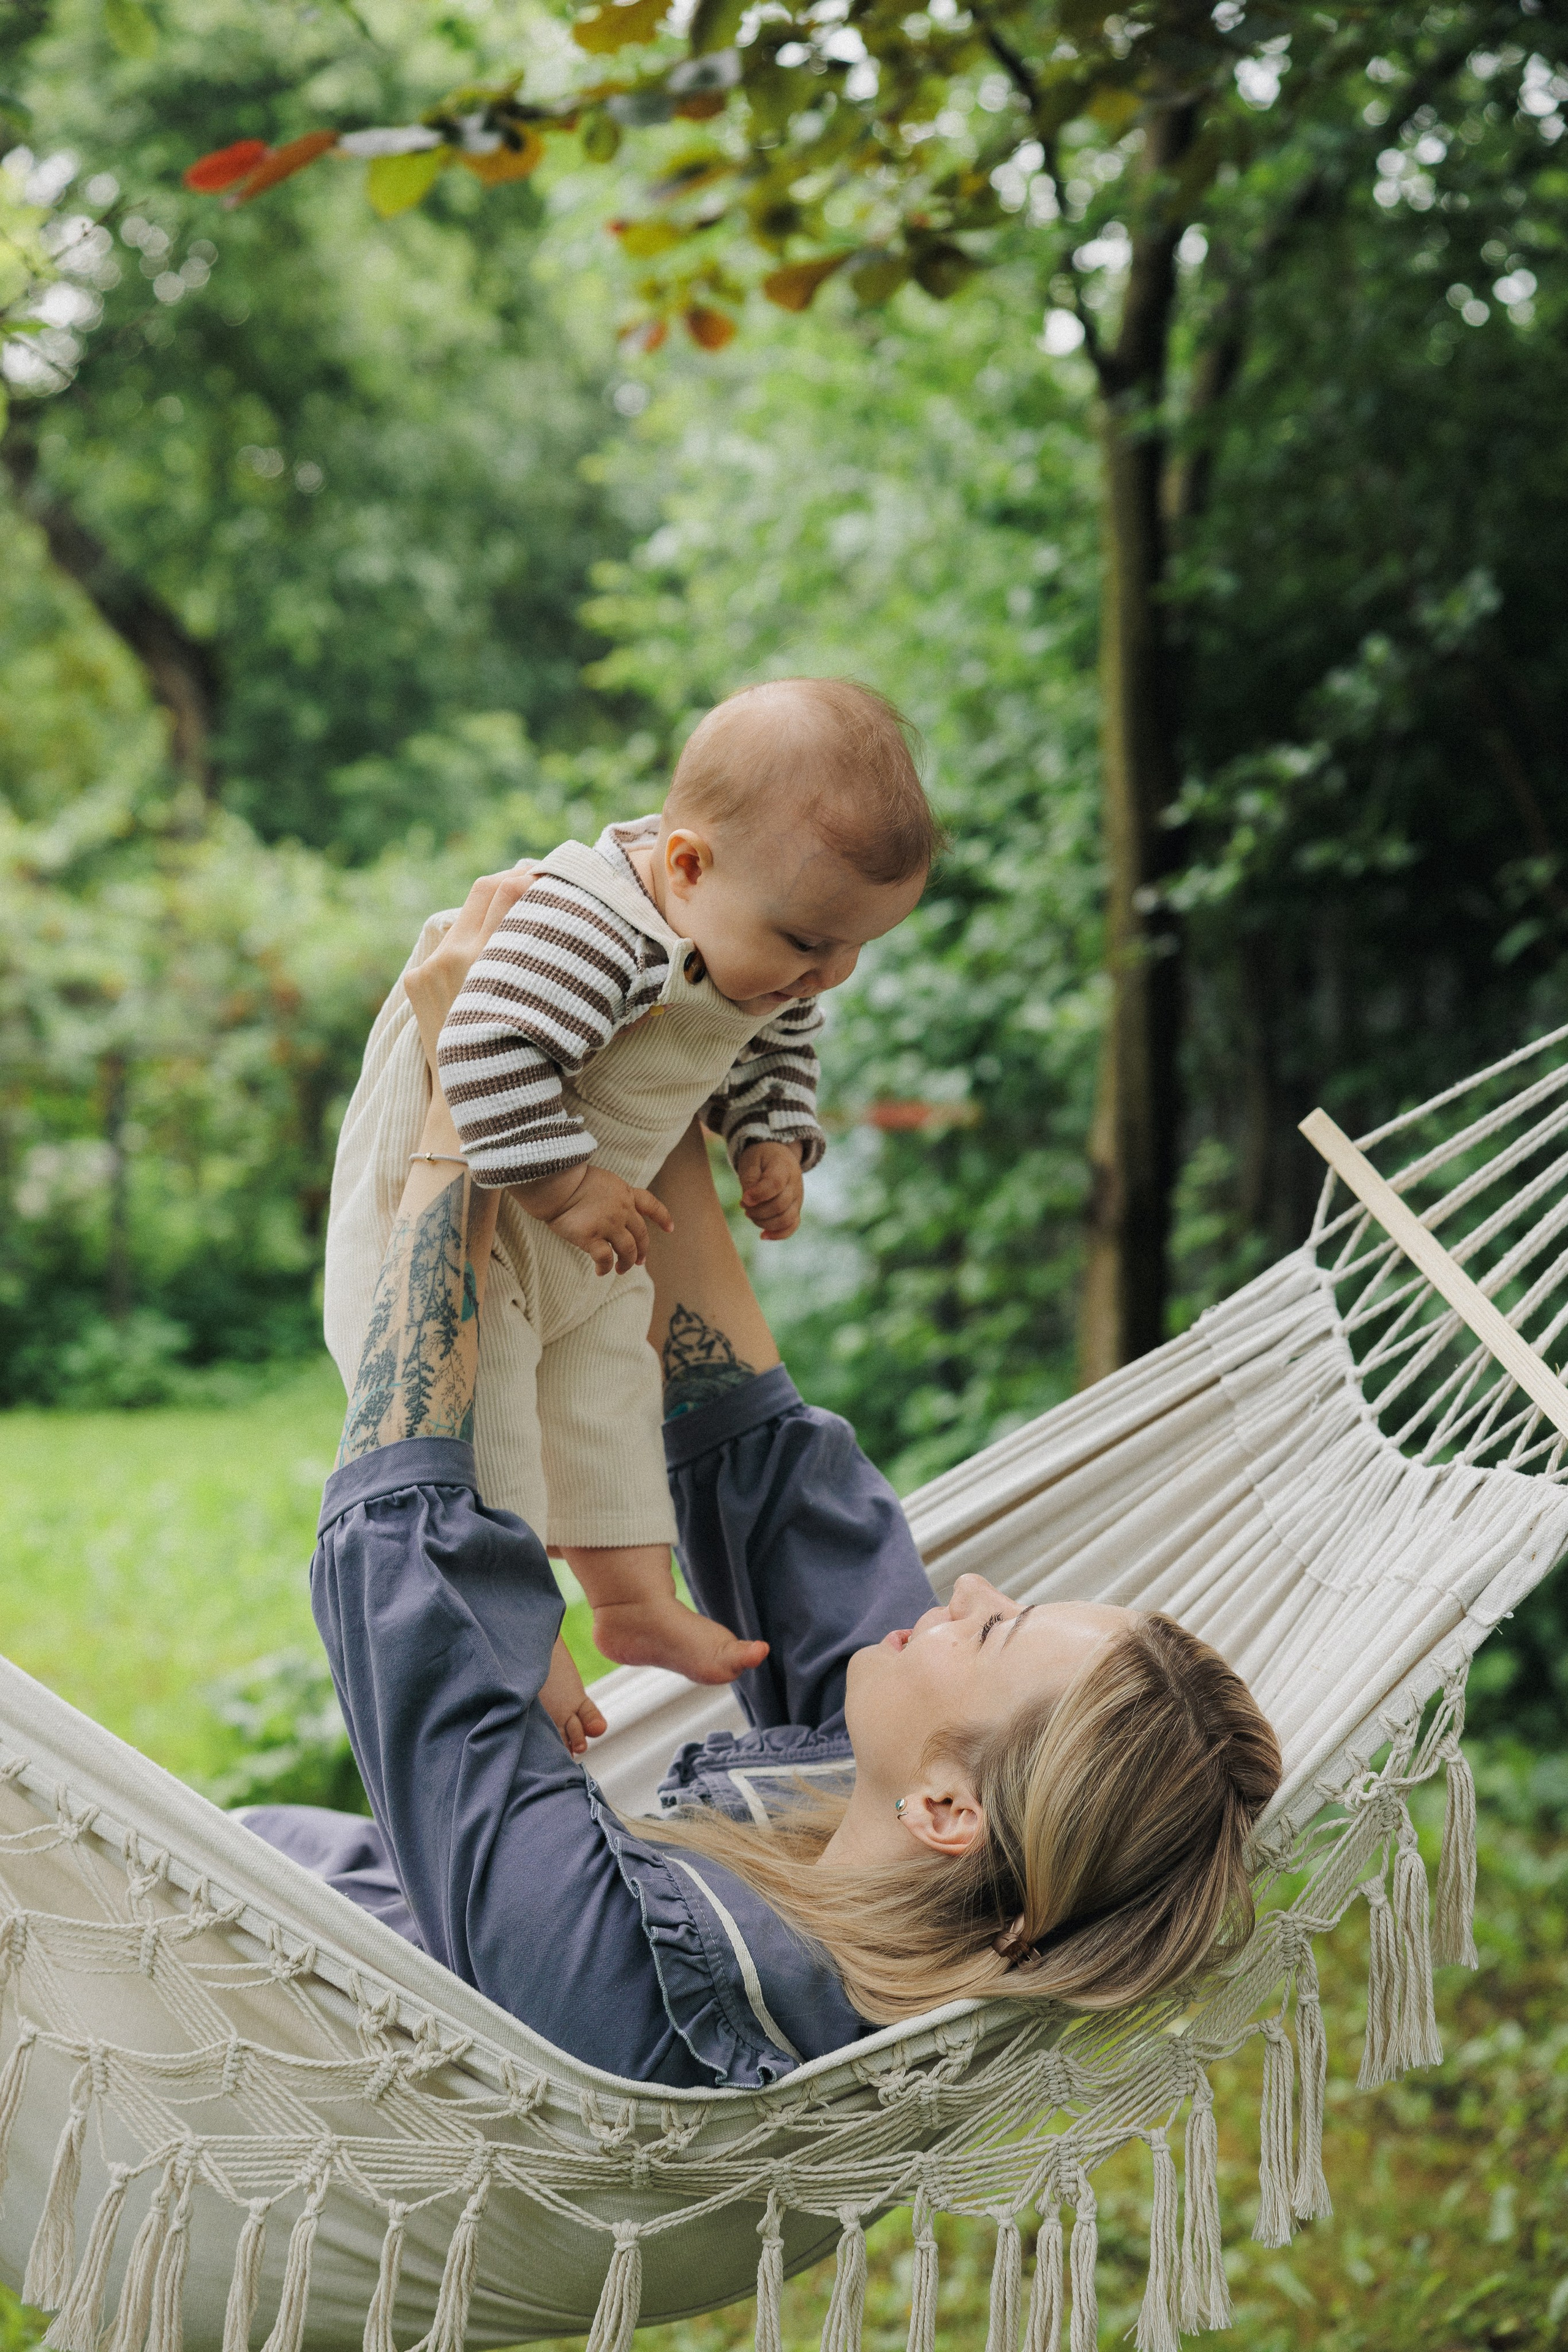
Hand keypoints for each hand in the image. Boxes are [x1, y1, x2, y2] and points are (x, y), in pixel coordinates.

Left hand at [403, 861, 544, 1074]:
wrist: (470, 1092)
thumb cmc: (524, 1055)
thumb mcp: (543, 1003)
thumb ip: (549, 960)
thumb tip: (568, 922)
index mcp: (489, 960)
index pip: (509, 892)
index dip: (531, 877)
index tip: (549, 878)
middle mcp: (454, 956)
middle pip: (484, 889)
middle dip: (511, 880)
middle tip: (533, 882)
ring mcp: (429, 966)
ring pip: (463, 915)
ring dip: (488, 911)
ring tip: (512, 918)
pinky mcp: (415, 978)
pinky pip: (445, 945)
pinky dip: (467, 943)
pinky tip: (484, 956)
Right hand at [527, 1164, 673, 1274]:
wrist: (553, 1182)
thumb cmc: (569, 1180)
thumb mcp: (601, 1181)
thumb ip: (610, 1197)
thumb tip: (611, 1214)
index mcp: (624, 1193)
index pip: (650, 1204)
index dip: (662, 1217)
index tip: (670, 1228)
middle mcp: (621, 1209)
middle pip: (641, 1234)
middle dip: (643, 1250)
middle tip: (639, 1262)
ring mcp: (608, 1223)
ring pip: (628, 1250)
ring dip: (627, 1263)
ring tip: (620, 1269)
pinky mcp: (591, 1236)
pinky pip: (604, 1258)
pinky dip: (605, 1268)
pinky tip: (601, 1271)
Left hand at [736, 1140, 804, 1239]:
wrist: (777, 1155)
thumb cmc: (761, 1158)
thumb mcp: (751, 1161)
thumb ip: (749, 1180)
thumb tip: (748, 1202)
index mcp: (784, 1166)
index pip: (775, 1184)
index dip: (758, 1194)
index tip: (743, 1198)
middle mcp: (795, 1184)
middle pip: (780, 1205)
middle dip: (757, 1211)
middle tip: (742, 1204)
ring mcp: (798, 1198)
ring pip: (785, 1219)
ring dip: (763, 1222)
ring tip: (749, 1214)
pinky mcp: (796, 1209)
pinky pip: (792, 1226)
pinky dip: (778, 1234)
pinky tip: (763, 1236)